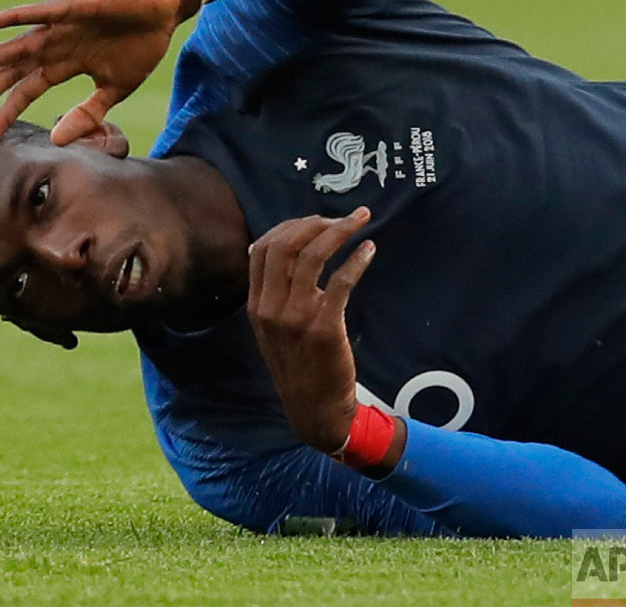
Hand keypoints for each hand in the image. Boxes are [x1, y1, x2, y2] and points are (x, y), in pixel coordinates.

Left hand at [0, 0, 200, 145]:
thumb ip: (87, 114)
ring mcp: (61, 26)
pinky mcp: (73, 7)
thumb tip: (57, 139)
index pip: (25, 94)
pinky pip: (37, 13)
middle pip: (11, 72)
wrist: (165, 9)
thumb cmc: (140, 44)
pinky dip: (11, 18)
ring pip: (15, 45)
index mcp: (63, 65)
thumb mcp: (114, 89)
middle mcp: (54, 45)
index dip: (5, 117)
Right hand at [246, 209, 376, 453]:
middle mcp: (271, 307)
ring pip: (312, 257)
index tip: (315, 220)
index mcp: (256, 304)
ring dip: (338, 232)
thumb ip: (273, 293)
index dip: (289, 226)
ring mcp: (296, 317)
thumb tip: (273, 252)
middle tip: (341, 218)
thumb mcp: (271, 328)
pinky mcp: (324, 327)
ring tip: (359, 221)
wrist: (313, 408)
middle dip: (314, 222)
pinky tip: (369, 250)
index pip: (263, 248)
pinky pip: (340, 282)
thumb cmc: (297, 364)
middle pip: (284, 245)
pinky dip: (356, 260)